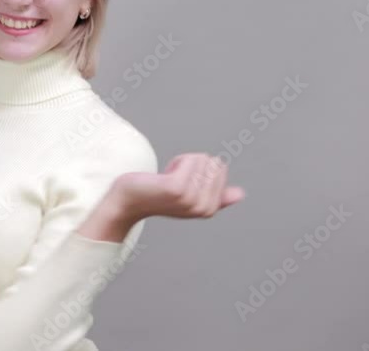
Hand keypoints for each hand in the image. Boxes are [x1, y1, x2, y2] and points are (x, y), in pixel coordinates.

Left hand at [114, 153, 245, 220]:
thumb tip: (240, 194)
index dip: (201, 168)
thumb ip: (216, 195)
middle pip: (213, 163)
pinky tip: (164, 175)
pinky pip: (191, 159)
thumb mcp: (190, 196)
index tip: (184, 180)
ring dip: (182, 162)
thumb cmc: (157, 196)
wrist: (128, 201)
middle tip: (173, 179)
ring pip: (201, 159)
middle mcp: (202, 207)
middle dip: (193, 164)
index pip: (220, 169)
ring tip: (166, 178)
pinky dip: (178, 161)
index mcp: (209, 209)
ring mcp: (190, 199)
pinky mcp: (177, 189)